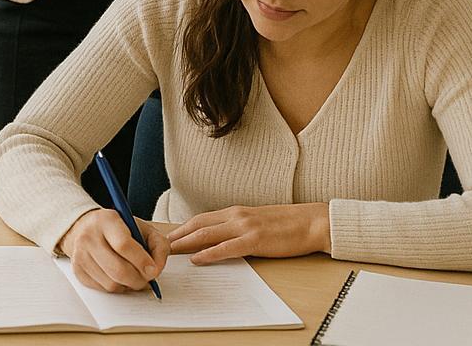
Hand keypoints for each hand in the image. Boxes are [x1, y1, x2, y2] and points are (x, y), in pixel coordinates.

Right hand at [58, 208, 169, 292]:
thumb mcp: (143, 228)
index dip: (142, 261)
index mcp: (107, 221)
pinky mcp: (77, 270)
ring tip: (134, 277)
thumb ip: (159, 245)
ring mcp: (81, 254)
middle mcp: (89, 236)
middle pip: (118, 270)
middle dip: (139, 280)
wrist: (87, 228)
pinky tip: (120, 278)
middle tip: (147, 279)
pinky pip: (102, 289)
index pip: (124, 245)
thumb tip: (156, 269)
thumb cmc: (120, 230)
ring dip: (129, 286)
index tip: (153, 270)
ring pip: (111, 284)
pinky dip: (116, 288)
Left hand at [168, 203, 329, 263]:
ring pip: (207, 234)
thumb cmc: (287, 224)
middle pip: (198, 225)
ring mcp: (245, 226)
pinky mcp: (255, 240)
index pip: (201, 219)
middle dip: (177, 236)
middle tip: (159, 246)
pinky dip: (209, 253)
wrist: (312, 222)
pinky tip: (197, 259)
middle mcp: (236, 215)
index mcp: (235, 212)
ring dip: (185, 243)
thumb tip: (220, 240)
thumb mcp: (257, 222)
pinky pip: (227, 247)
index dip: (182, 228)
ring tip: (169, 252)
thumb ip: (238, 228)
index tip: (167, 237)